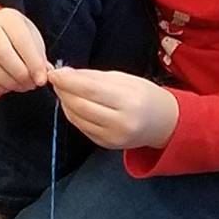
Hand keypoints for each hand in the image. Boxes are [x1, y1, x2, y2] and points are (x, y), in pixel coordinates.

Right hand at [0, 7, 49, 95]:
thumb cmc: (17, 37)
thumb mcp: (32, 39)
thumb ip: (39, 56)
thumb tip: (43, 74)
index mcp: (7, 17)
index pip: (20, 40)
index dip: (33, 63)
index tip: (42, 79)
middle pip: (1, 53)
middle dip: (19, 74)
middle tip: (31, 84)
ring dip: (8, 83)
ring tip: (20, 86)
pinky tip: (5, 87)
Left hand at [50, 67, 179, 151]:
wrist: (165, 123)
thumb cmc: (144, 96)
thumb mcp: (123, 79)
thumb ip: (93, 77)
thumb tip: (65, 73)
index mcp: (129, 102)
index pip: (90, 90)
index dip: (67, 81)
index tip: (53, 73)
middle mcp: (122, 123)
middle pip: (80, 105)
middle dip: (63, 91)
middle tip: (56, 80)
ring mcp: (114, 137)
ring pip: (77, 118)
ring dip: (64, 102)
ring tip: (64, 90)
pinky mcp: (108, 145)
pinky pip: (82, 128)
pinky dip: (73, 114)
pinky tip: (73, 104)